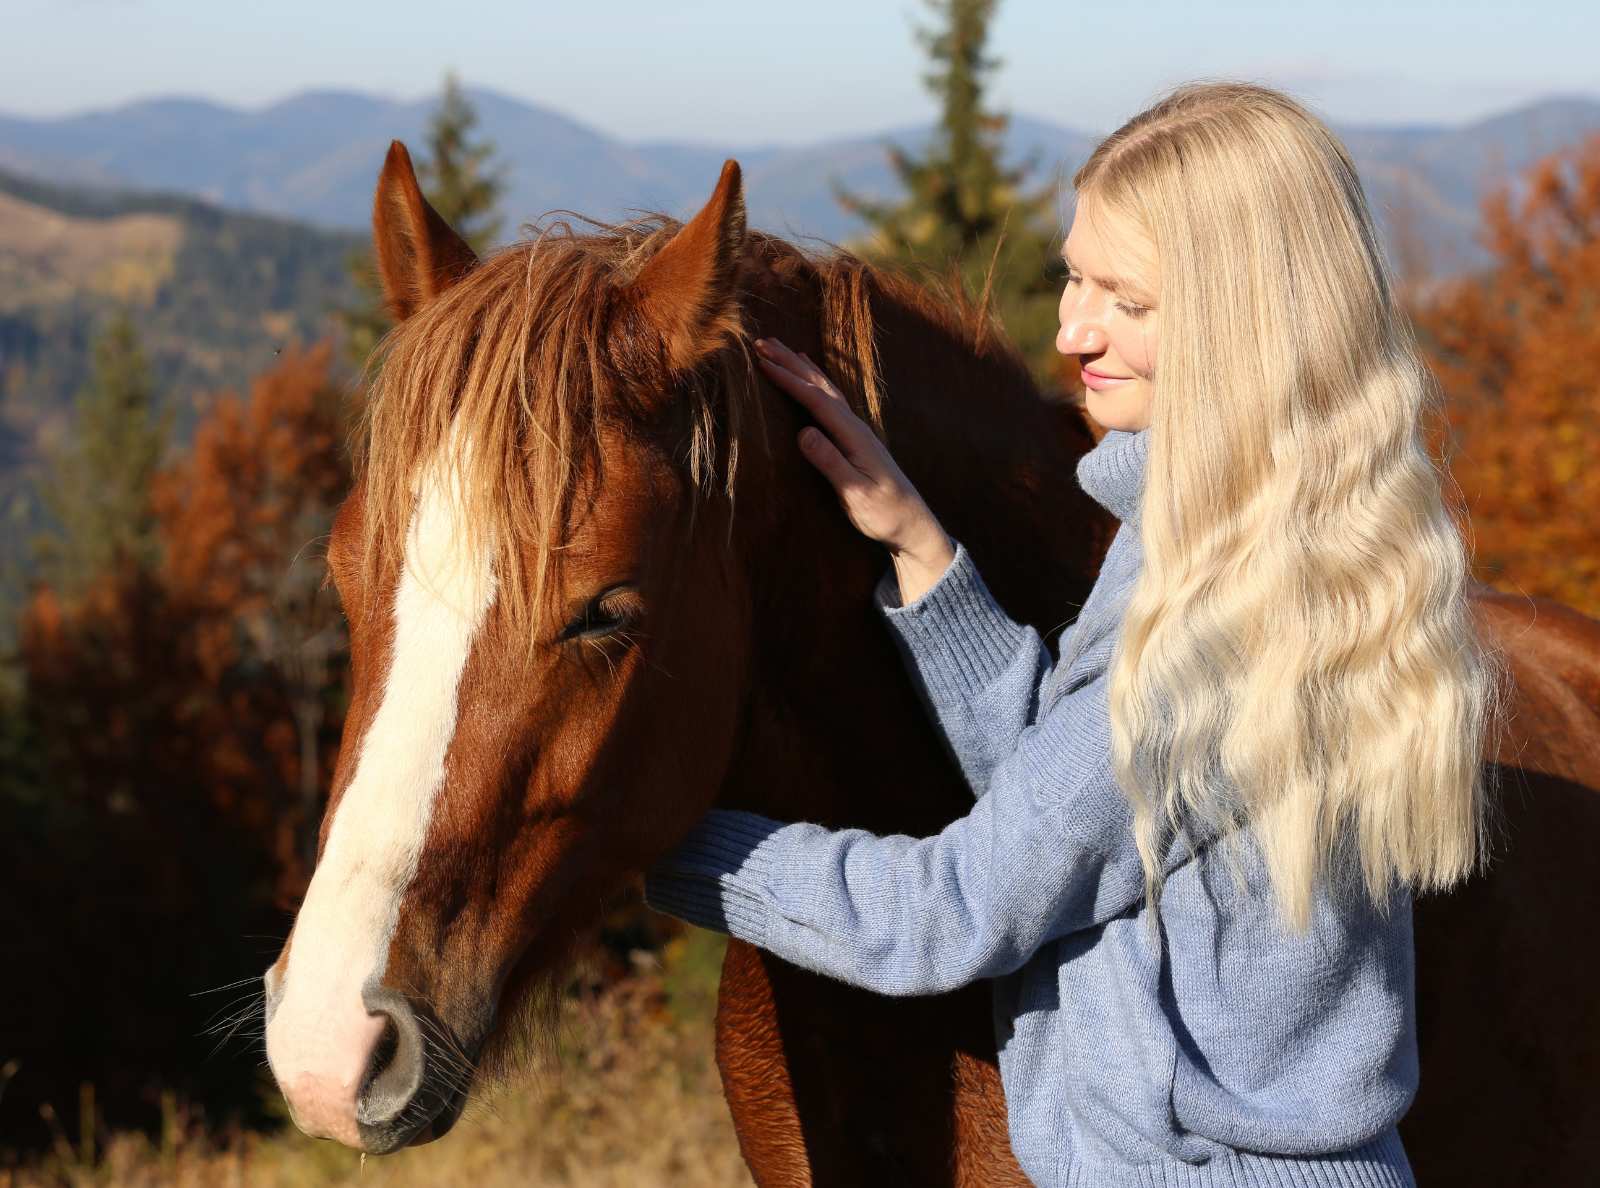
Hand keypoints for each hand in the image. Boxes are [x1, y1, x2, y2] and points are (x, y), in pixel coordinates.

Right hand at [754, 336, 954, 603]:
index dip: (789, 380)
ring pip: (826, 388)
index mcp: (854, 436)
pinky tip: (811, 375)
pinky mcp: (855, 438)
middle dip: (790, 362)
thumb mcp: (856, 494)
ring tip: (779, 348)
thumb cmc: (883, 513)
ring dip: (801, 367)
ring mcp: (857, 430)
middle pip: (820, 385)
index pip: (816, 401)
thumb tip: (803, 432)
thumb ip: (831, 462)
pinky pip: (831, 398)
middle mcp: (856, 426)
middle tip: (761, 342)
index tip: (763, 363)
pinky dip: (816, 380)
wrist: (912, 523)